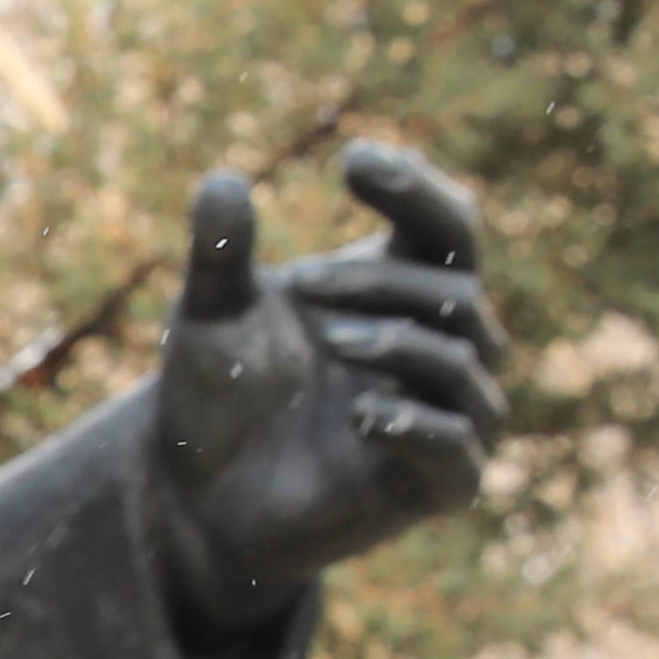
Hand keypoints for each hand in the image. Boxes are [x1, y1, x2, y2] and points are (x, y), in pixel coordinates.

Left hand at [140, 140, 503, 630]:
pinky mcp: (438, 485)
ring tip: (328, 341)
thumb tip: (220, 182)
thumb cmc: (220, 396)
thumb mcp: (211, 318)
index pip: (446, 223)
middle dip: (380, 282)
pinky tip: (359, 413)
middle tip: (301, 285)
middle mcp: (443, 347)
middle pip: (454, 288)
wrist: (196, 499)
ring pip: (462, 358)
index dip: (414, 188)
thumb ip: (219, 255)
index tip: (351, 159)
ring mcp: (449, 416)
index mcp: (404, 291)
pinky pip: (456, 446)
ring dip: (397, 343)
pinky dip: (414, 424)